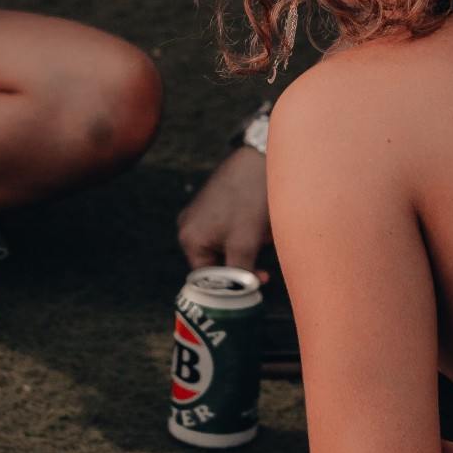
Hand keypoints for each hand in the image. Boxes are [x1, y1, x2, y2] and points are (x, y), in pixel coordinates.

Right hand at [177, 146, 270, 277]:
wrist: (260, 159)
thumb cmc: (250, 201)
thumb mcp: (245, 243)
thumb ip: (239, 273)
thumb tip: (240, 292)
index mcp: (189, 239)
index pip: (208, 276)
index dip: (234, 282)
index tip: (260, 278)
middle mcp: (187, 227)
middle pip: (216, 260)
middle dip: (242, 259)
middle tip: (265, 253)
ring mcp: (198, 213)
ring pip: (223, 244)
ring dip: (245, 245)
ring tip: (263, 231)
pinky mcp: (211, 203)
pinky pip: (225, 228)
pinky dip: (243, 230)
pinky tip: (258, 219)